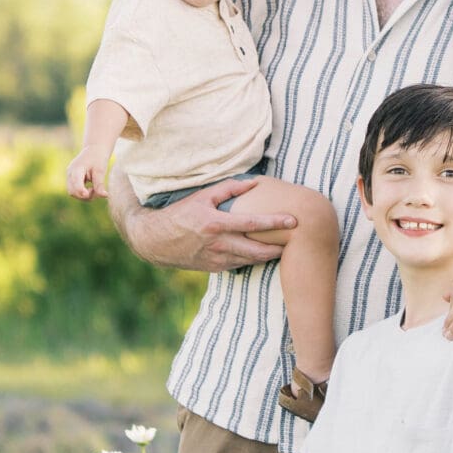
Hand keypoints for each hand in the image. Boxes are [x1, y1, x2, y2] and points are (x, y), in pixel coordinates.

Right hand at [66, 145, 107, 197]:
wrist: (94, 149)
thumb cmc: (98, 158)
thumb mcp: (100, 170)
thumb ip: (100, 184)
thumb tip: (104, 196)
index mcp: (76, 169)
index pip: (76, 184)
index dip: (82, 192)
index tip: (89, 195)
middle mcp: (70, 173)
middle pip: (73, 192)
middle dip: (85, 196)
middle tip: (97, 191)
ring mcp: (69, 176)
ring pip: (73, 193)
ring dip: (84, 195)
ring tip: (94, 188)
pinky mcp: (72, 179)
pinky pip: (75, 190)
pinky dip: (83, 192)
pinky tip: (92, 188)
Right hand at [107, 167, 292, 271]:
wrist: (156, 242)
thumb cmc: (180, 214)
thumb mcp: (202, 197)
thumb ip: (229, 189)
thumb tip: (255, 183)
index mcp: (216, 224)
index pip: (253, 223)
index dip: (276, 222)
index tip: (294, 220)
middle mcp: (219, 244)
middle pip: (258, 250)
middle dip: (279, 247)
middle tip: (296, 241)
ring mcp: (217, 259)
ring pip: (251, 261)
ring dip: (268, 255)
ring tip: (285, 247)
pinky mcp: (214, 269)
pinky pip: (239, 265)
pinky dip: (253, 260)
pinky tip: (263, 254)